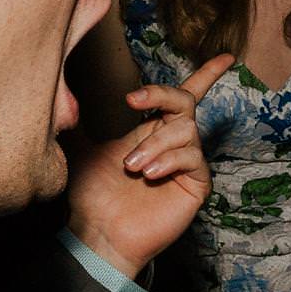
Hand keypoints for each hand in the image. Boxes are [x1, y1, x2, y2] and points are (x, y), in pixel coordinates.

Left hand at [64, 52, 234, 278]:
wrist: (98, 233)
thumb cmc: (92, 196)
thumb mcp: (83, 150)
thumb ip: (82, 122)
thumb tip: (65, 95)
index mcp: (152, 130)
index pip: (182, 97)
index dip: (207, 75)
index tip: (226, 58)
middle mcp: (172, 143)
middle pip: (185, 102)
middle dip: (161, 95)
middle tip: (132, 101)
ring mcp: (186, 164)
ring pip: (185, 130)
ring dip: (154, 143)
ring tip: (131, 166)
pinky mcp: (196, 185)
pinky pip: (192, 158)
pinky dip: (168, 160)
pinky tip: (148, 174)